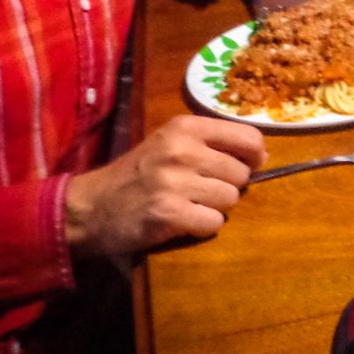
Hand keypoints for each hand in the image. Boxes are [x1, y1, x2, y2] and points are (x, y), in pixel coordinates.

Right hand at [64, 115, 266, 256]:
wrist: (91, 207)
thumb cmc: (137, 173)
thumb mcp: (171, 143)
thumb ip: (213, 143)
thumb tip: (262, 155)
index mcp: (186, 127)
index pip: (249, 138)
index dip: (255, 156)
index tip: (247, 165)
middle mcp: (182, 150)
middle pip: (242, 174)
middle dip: (228, 186)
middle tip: (200, 190)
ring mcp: (175, 182)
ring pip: (230, 199)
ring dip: (215, 207)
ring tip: (188, 204)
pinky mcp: (169, 214)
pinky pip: (213, 223)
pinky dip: (202, 226)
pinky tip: (182, 220)